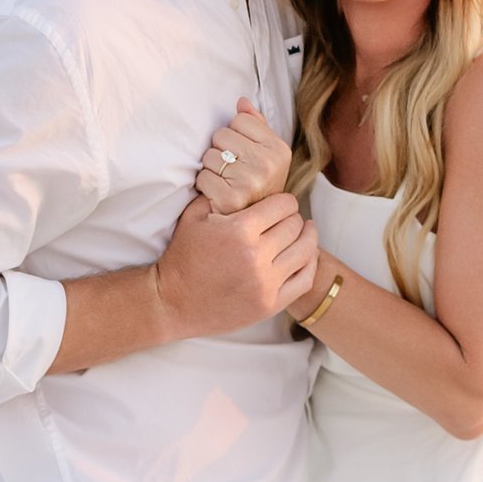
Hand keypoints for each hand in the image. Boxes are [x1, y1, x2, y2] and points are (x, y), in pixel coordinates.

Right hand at [153, 189, 321, 337]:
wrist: (172, 302)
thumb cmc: (183, 257)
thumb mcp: (194, 216)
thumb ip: (220, 194)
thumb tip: (243, 177)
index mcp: (240, 230)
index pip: (283, 205)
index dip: (284, 201)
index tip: (281, 204)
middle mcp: (256, 256)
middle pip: (294, 226)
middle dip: (293, 218)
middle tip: (288, 218)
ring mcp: (265, 283)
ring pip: (305, 251)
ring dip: (307, 237)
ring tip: (306, 231)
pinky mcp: (270, 304)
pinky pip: (304, 280)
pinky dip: (309, 264)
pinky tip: (306, 255)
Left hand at [195, 98, 294, 215]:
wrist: (259, 224)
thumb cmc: (259, 182)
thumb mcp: (267, 153)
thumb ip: (256, 125)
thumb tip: (241, 101)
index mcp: (279, 149)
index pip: (239, 120)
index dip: (236, 135)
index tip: (243, 153)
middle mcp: (267, 164)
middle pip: (221, 135)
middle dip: (222, 150)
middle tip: (232, 168)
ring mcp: (249, 182)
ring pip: (209, 155)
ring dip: (212, 167)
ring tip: (226, 180)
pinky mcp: (230, 198)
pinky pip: (202, 176)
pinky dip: (205, 184)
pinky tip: (218, 192)